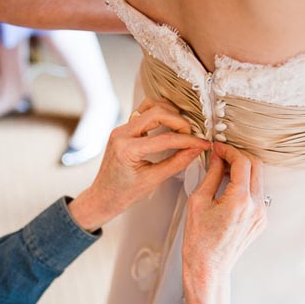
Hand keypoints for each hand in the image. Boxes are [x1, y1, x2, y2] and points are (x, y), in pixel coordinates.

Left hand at [69, 99, 210, 230]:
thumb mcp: (153, 180)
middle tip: (192, 135)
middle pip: (158, 112)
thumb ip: (177, 162)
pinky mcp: (124, 129)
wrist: (103, 197)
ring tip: (182, 128)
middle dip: (180, 121)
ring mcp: (121, 129)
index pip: (165, 138)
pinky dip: (160, 114)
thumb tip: (195, 150)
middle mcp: (122, 134)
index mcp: (127, 149)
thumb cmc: (122, 193)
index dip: (188, 140)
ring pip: (150, 106)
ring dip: (169, 113)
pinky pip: (144, 112)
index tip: (201, 143)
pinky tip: (169, 126)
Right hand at [182, 143, 267, 303]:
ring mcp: (261, 214)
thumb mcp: (198, 202)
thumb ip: (210, 176)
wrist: (209, 267)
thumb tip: (216, 159)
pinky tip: (228, 189)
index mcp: (240, 200)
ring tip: (222, 172)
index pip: (242, 162)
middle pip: (256, 166)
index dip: (229, 150)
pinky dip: (245, 185)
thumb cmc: (199, 241)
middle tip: (221, 156)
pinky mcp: (261, 221)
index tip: (217, 148)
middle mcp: (256, 206)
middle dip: (239, 156)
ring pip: (258, 179)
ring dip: (242, 170)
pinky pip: (257, 194)